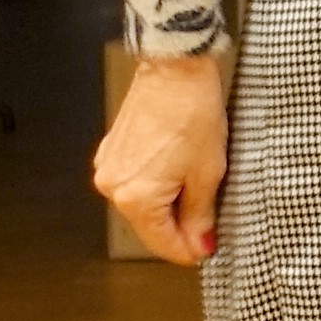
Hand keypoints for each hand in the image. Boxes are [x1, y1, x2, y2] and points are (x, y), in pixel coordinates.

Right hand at [96, 52, 229, 265]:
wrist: (175, 71)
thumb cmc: (191, 113)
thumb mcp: (208, 172)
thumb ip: (201, 215)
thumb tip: (200, 244)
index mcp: (135, 197)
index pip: (162, 243)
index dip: (189, 250)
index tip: (207, 250)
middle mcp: (112, 186)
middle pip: (150, 225)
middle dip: (180, 226)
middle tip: (211, 219)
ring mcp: (108, 167)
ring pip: (142, 204)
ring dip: (168, 204)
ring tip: (198, 185)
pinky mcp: (112, 151)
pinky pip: (135, 182)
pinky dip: (157, 185)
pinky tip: (179, 169)